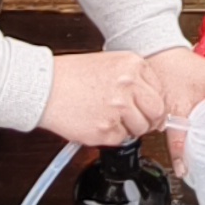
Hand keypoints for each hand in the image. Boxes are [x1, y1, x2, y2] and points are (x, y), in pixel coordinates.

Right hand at [39, 49, 168, 146]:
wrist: (44, 87)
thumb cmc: (70, 76)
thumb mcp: (108, 64)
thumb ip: (132, 80)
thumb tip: (150, 101)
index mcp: (132, 65)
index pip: (159, 90)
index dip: (152, 103)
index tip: (146, 109)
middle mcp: (129, 85)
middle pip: (157, 112)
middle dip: (148, 120)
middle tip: (134, 120)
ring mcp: (119, 108)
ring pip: (140, 128)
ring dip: (128, 128)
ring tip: (107, 117)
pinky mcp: (106, 129)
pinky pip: (120, 140)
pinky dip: (110, 136)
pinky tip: (95, 121)